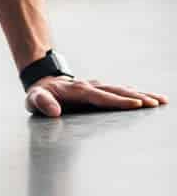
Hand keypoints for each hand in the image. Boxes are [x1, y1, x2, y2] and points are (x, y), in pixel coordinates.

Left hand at [25, 75, 168, 116]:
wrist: (43, 83)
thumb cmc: (39, 95)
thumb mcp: (34, 99)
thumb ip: (42, 103)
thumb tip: (54, 111)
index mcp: (78, 90)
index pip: (101, 96)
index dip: (118, 101)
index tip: (136, 103)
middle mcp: (90, 86)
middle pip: (116, 91)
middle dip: (137, 96)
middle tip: (155, 103)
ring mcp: (97, 87)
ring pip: (122, 90)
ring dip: (141, 94)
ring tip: (161, 100)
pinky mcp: (101, 90)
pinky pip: (120, 91)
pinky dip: (136, 93)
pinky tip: (149, 98)